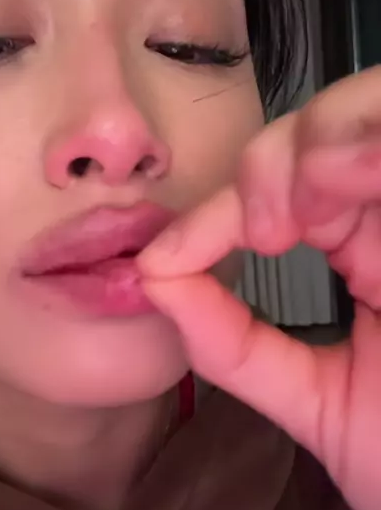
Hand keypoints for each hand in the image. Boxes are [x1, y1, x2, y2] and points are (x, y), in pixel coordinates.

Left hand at [140, 67, 380, 509]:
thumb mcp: (317, 402)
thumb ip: (234, 345)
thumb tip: (152, 277)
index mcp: (363, 248)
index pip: (283, 187)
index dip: (221, 208)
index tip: (169, 259)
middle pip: (333, 123)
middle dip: (280, 159)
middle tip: (269, 228)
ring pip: (379, 106)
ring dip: (333, 136)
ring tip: (311, 195)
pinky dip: (378, 140)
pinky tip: (356, 173)